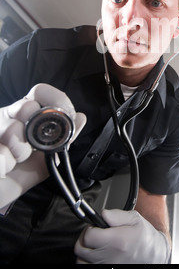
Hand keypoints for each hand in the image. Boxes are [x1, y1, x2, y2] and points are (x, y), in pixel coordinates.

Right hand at [0, 83, 85, 210]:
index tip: (64, 119)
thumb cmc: (16, 176)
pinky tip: (2, 169)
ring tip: (13, 163)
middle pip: (27, 106)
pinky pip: (1, 153)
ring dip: (18, 154)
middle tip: (29, 150)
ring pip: (12, 130)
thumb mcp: (44, 160)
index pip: (40, 92)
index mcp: (23, 115)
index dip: (56, 101)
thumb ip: (63, 139)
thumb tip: (81, 117)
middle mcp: (6, 116)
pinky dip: (4, 165)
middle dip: (34, 132)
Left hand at [74, 209, 170, 263]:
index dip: (90, 228)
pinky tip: (96, 255)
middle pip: (81, 248)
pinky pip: (86, 268)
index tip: (95, 227)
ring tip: (95, 245)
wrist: (154, 255)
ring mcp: (107, 268)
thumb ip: (117, 215)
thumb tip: (103, 214)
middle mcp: (111, 257)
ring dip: (85, 251)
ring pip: (81, 260)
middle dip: (85, 238)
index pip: (88, 236)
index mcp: (118, 241)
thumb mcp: (135, 219)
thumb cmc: (145, 237)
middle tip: (94, 234)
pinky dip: (87, 261)